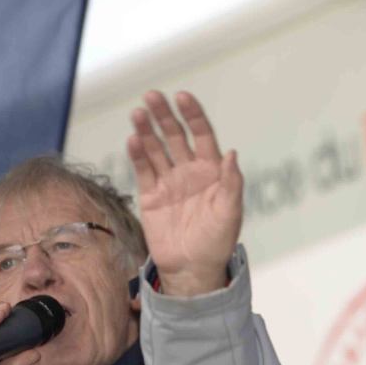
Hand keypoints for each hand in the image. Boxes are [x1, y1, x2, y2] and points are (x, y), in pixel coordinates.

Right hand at [127, 90, 242, 296]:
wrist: (193, 268)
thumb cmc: (218, 241)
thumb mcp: (230, 212)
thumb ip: (231, 183)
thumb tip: (232, 153)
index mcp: (212, 171)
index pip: (202, 135)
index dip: (193, 115)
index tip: (183, 97)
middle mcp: (189, 171)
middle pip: (175, 135)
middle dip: (165, 115)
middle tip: (153, 96)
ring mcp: (169, 181)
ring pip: (156, 148)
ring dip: (147, 130)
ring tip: (139, 112)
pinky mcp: (151, 195)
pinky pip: (143, 169)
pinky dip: (137, 154)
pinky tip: (133, 139)